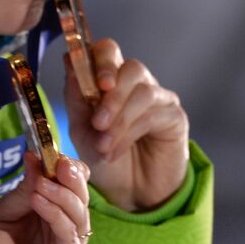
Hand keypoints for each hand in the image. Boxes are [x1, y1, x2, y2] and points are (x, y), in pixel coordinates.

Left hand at [0, 150, 88, 243]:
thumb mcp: (3, 212)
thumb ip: (23, 189)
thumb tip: (35, 157)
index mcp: (55, 210)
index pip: (73, 183)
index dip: (66, 166)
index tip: (50, 150)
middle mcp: (68, 227)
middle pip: (81, 195)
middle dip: (71, 176)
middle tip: (57, 161)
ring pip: (79, 213)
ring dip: (62, 194)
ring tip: (42, 182)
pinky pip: (68, 234)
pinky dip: (56, 214)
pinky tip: (40, 200)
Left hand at [65, 38, 188, 211]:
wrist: (126, 193)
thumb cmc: (103, 157)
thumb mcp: (80, 129)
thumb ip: (76, 96)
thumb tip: (69, 60)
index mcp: (111, 80)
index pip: (109, 51)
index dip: (101, 59)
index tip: (93, 82)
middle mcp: (137, 83)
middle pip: (132, 66)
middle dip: (113, 92)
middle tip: (97, 119)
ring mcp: (159, 98)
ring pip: (143, 92)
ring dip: (118, 120)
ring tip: (103, 145)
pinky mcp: (175, 117)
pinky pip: (153, 116)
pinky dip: (129, 134)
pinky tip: (114, 151)